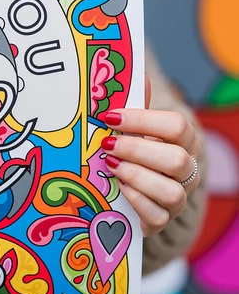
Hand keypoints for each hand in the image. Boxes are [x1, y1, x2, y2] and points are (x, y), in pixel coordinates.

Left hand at [98, 75, 200, 236]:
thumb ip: (135, 104)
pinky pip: (157, 216)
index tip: (110, 117)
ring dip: (137, 177)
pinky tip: (119, 189)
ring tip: (111, 167)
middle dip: (137, 150)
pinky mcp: (162, 220)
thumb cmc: (132, 150)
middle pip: (177, 160)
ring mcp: (178, 198)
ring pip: (171, 192)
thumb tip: (136, 73)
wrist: (127, 190)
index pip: (177, 126)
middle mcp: (187, 171)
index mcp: (185, 141)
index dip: (143, 120)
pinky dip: (136, 202)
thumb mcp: (133, 126)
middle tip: (107, 144)